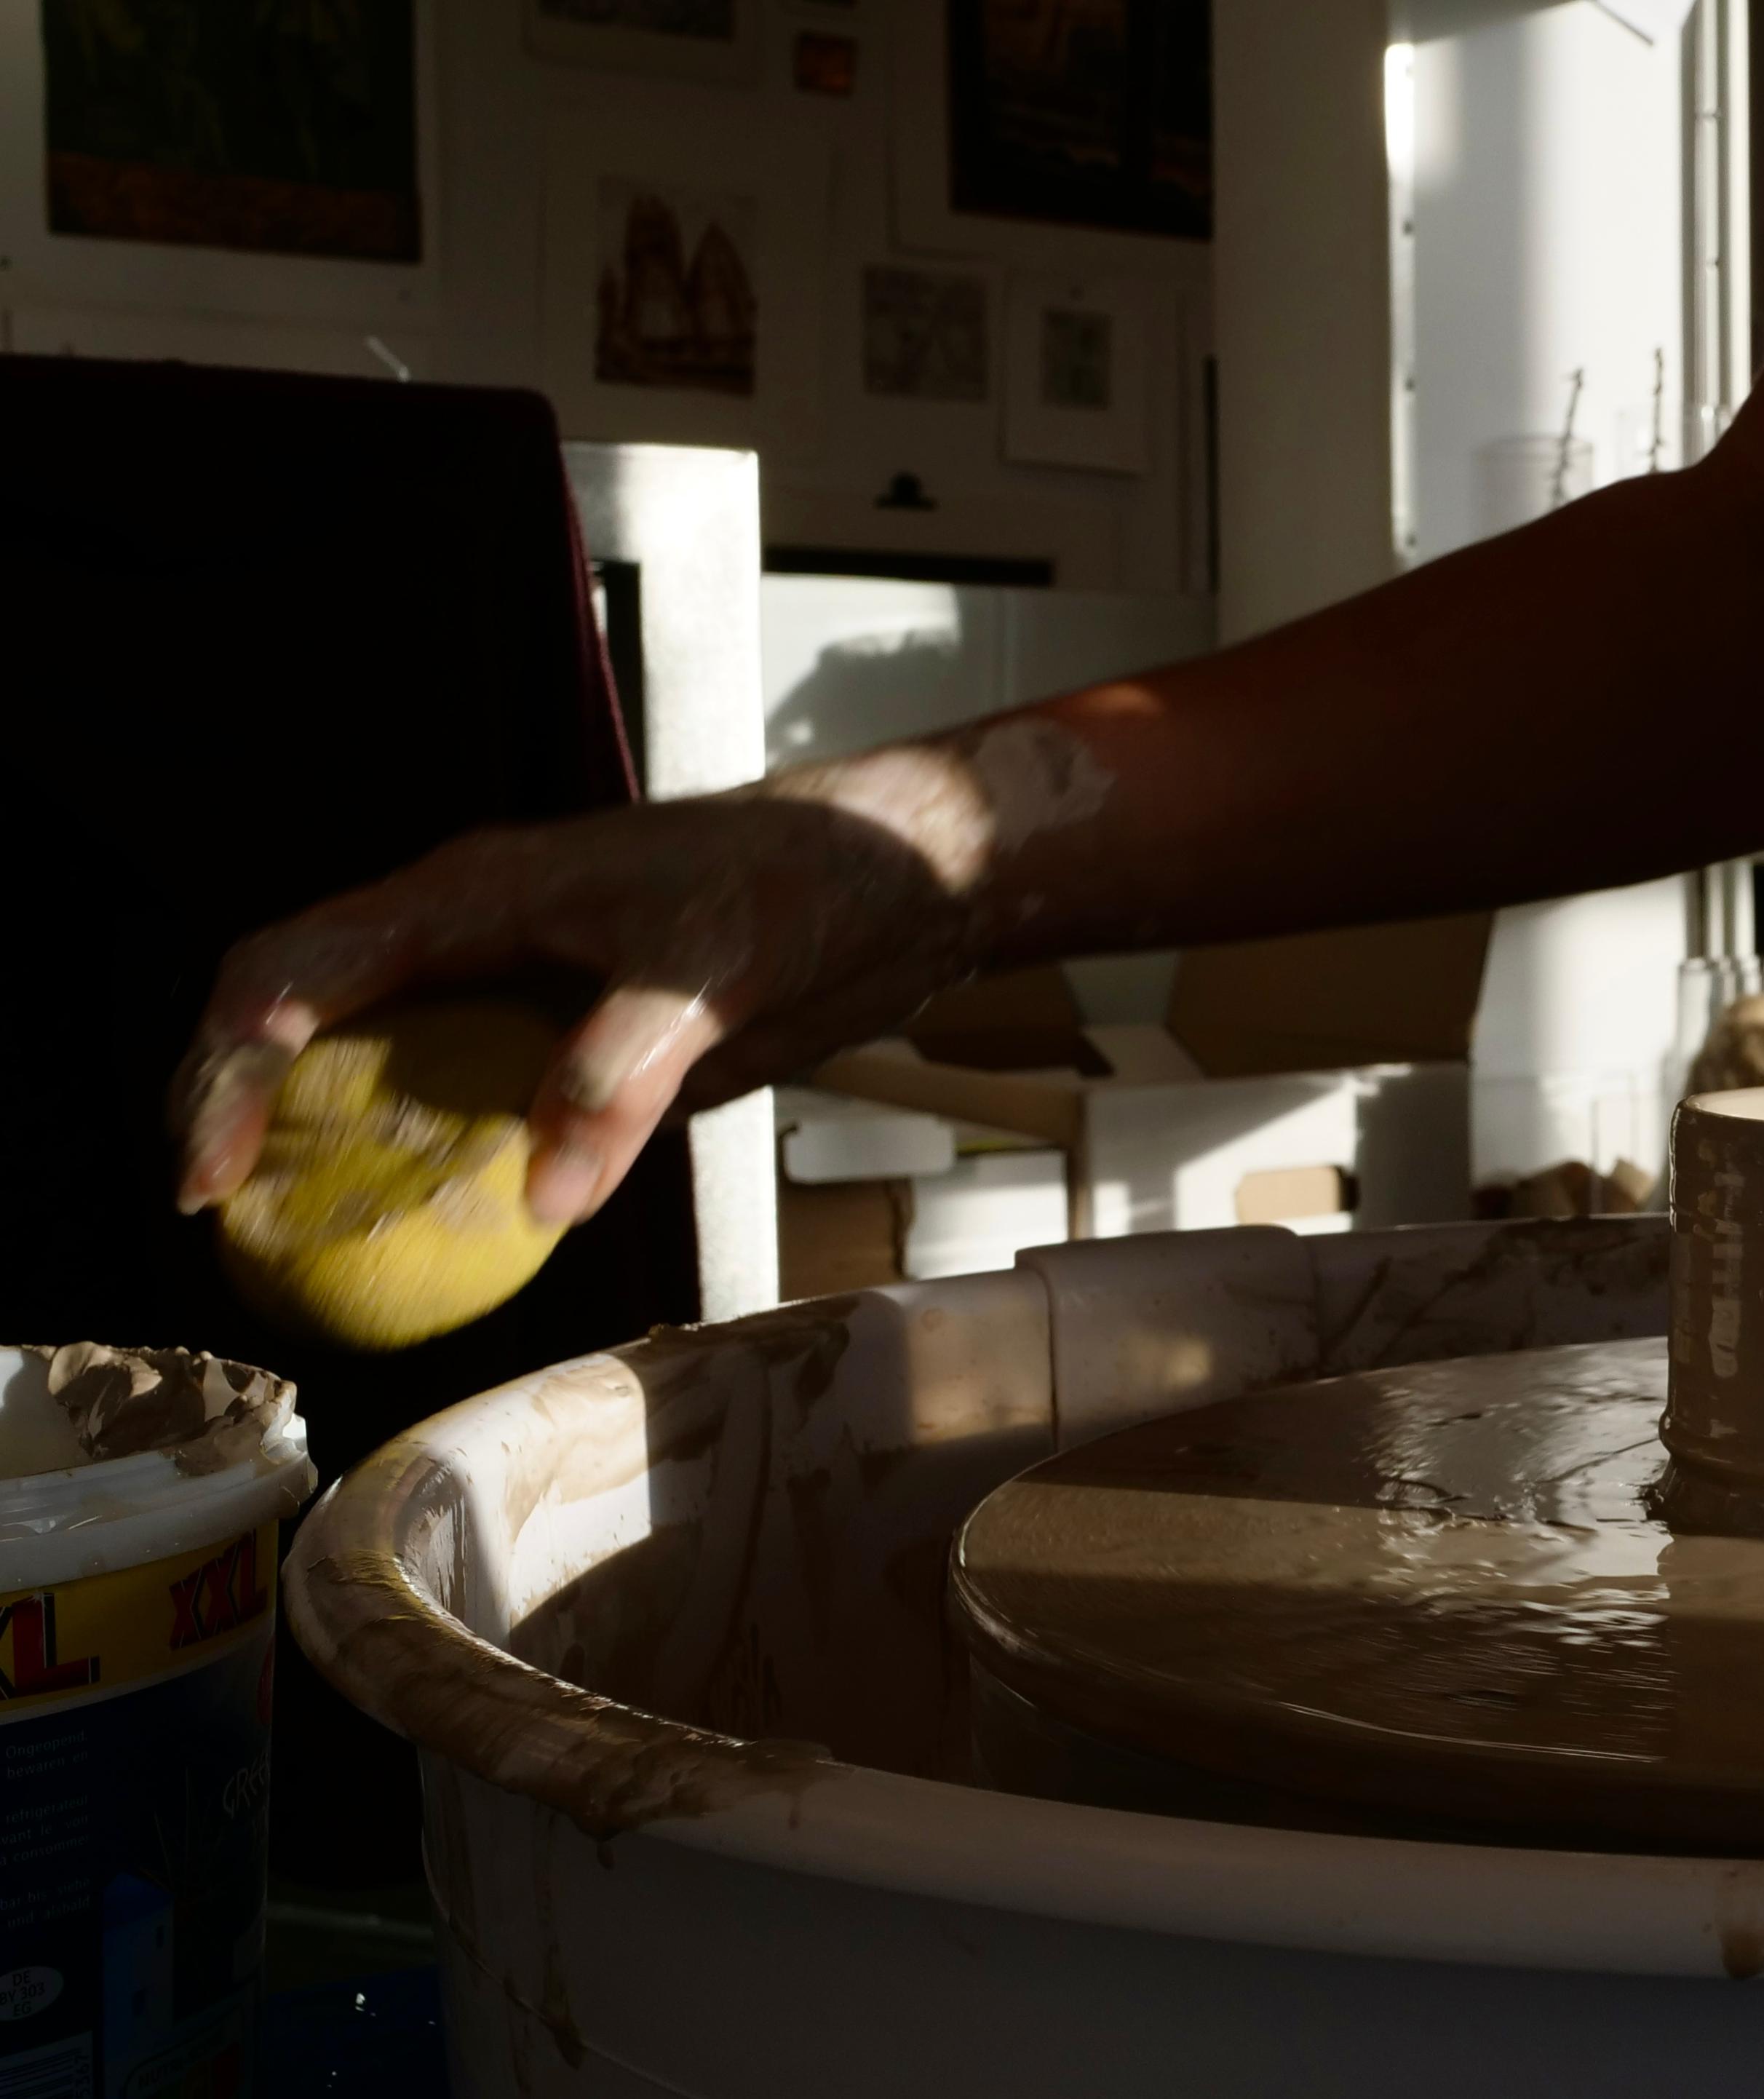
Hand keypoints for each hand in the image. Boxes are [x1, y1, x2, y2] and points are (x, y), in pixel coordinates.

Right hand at [172, 746, 1028, 1226]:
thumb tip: (540, 1198)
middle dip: (243, 1106)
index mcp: (472, 898)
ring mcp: (516, 988)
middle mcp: (471, 940)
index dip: (230, 1067)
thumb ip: (623, 1076)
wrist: (895, 876)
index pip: (294, 970)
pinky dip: (430, 1160)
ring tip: (294, 1242)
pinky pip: (467, 1101)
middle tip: (226, 1218)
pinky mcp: (569, 1037)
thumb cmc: (803, 884)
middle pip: (304, 1014)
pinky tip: (430, 1232)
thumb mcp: (714, 973)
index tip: (211, 1173)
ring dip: (326, 1140)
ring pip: (377, 1063)